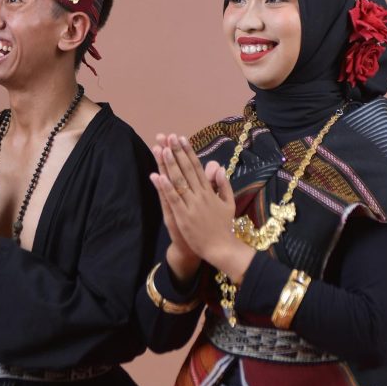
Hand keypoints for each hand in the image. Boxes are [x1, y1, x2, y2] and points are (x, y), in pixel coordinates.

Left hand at [149, 134, 253, 283]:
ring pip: (178, 181)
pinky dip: (165, 187)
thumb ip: (224, 185)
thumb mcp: (228, 203)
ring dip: (169, 164)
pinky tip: (157, 176)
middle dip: (176, 152)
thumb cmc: (223, 227)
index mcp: (210, 191)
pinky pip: (173, 199)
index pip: (196, 167)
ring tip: (161, 149)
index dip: (188, 152)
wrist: (221, 248)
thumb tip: (219, 168)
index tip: (181, 138)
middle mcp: (200, 195)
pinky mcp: (183, 217)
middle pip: (186, 169)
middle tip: (168, 136)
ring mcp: (191, 205)